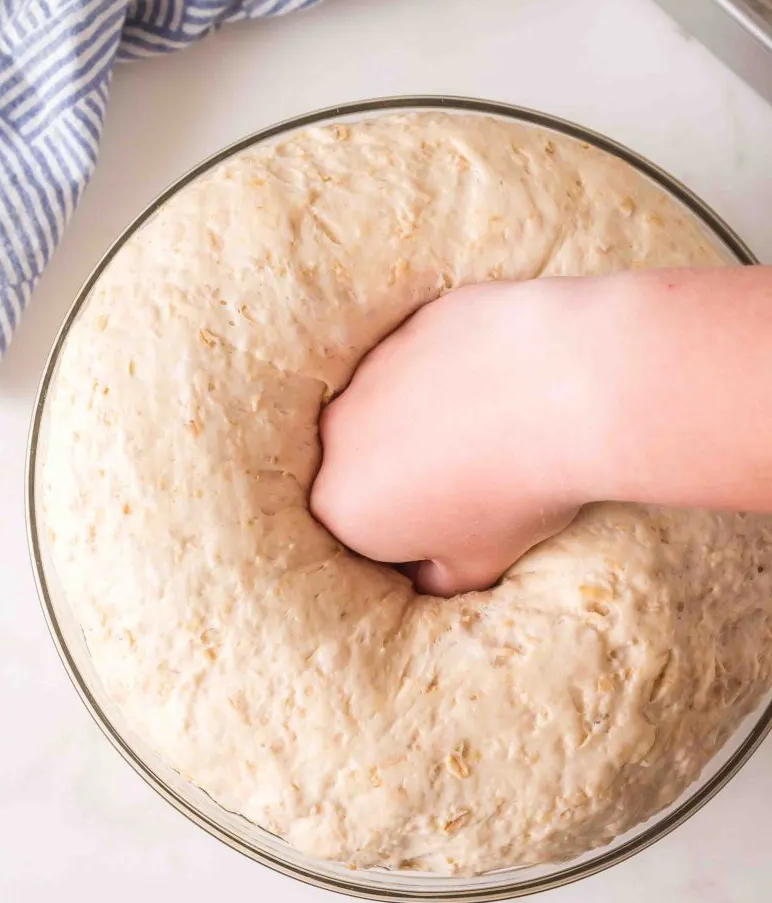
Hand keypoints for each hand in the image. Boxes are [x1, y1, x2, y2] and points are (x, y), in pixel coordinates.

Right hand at [310, 280, 596, 595]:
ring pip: (391, 406)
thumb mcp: (482, 562)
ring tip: (496, 427)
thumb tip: (426, 575)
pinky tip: (503, 381)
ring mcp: (370, 372)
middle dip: (406, 474)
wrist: (567, 389)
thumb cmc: (517, 493)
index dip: (408, 536)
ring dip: (426, 419)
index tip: (458, 530)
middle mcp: (336, 437)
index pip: (358, 533)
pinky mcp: (410, 325)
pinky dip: (453, 371)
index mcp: (341, 506)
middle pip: (365, 465)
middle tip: (476, 477)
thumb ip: (439, 577)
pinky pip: (425, 358)